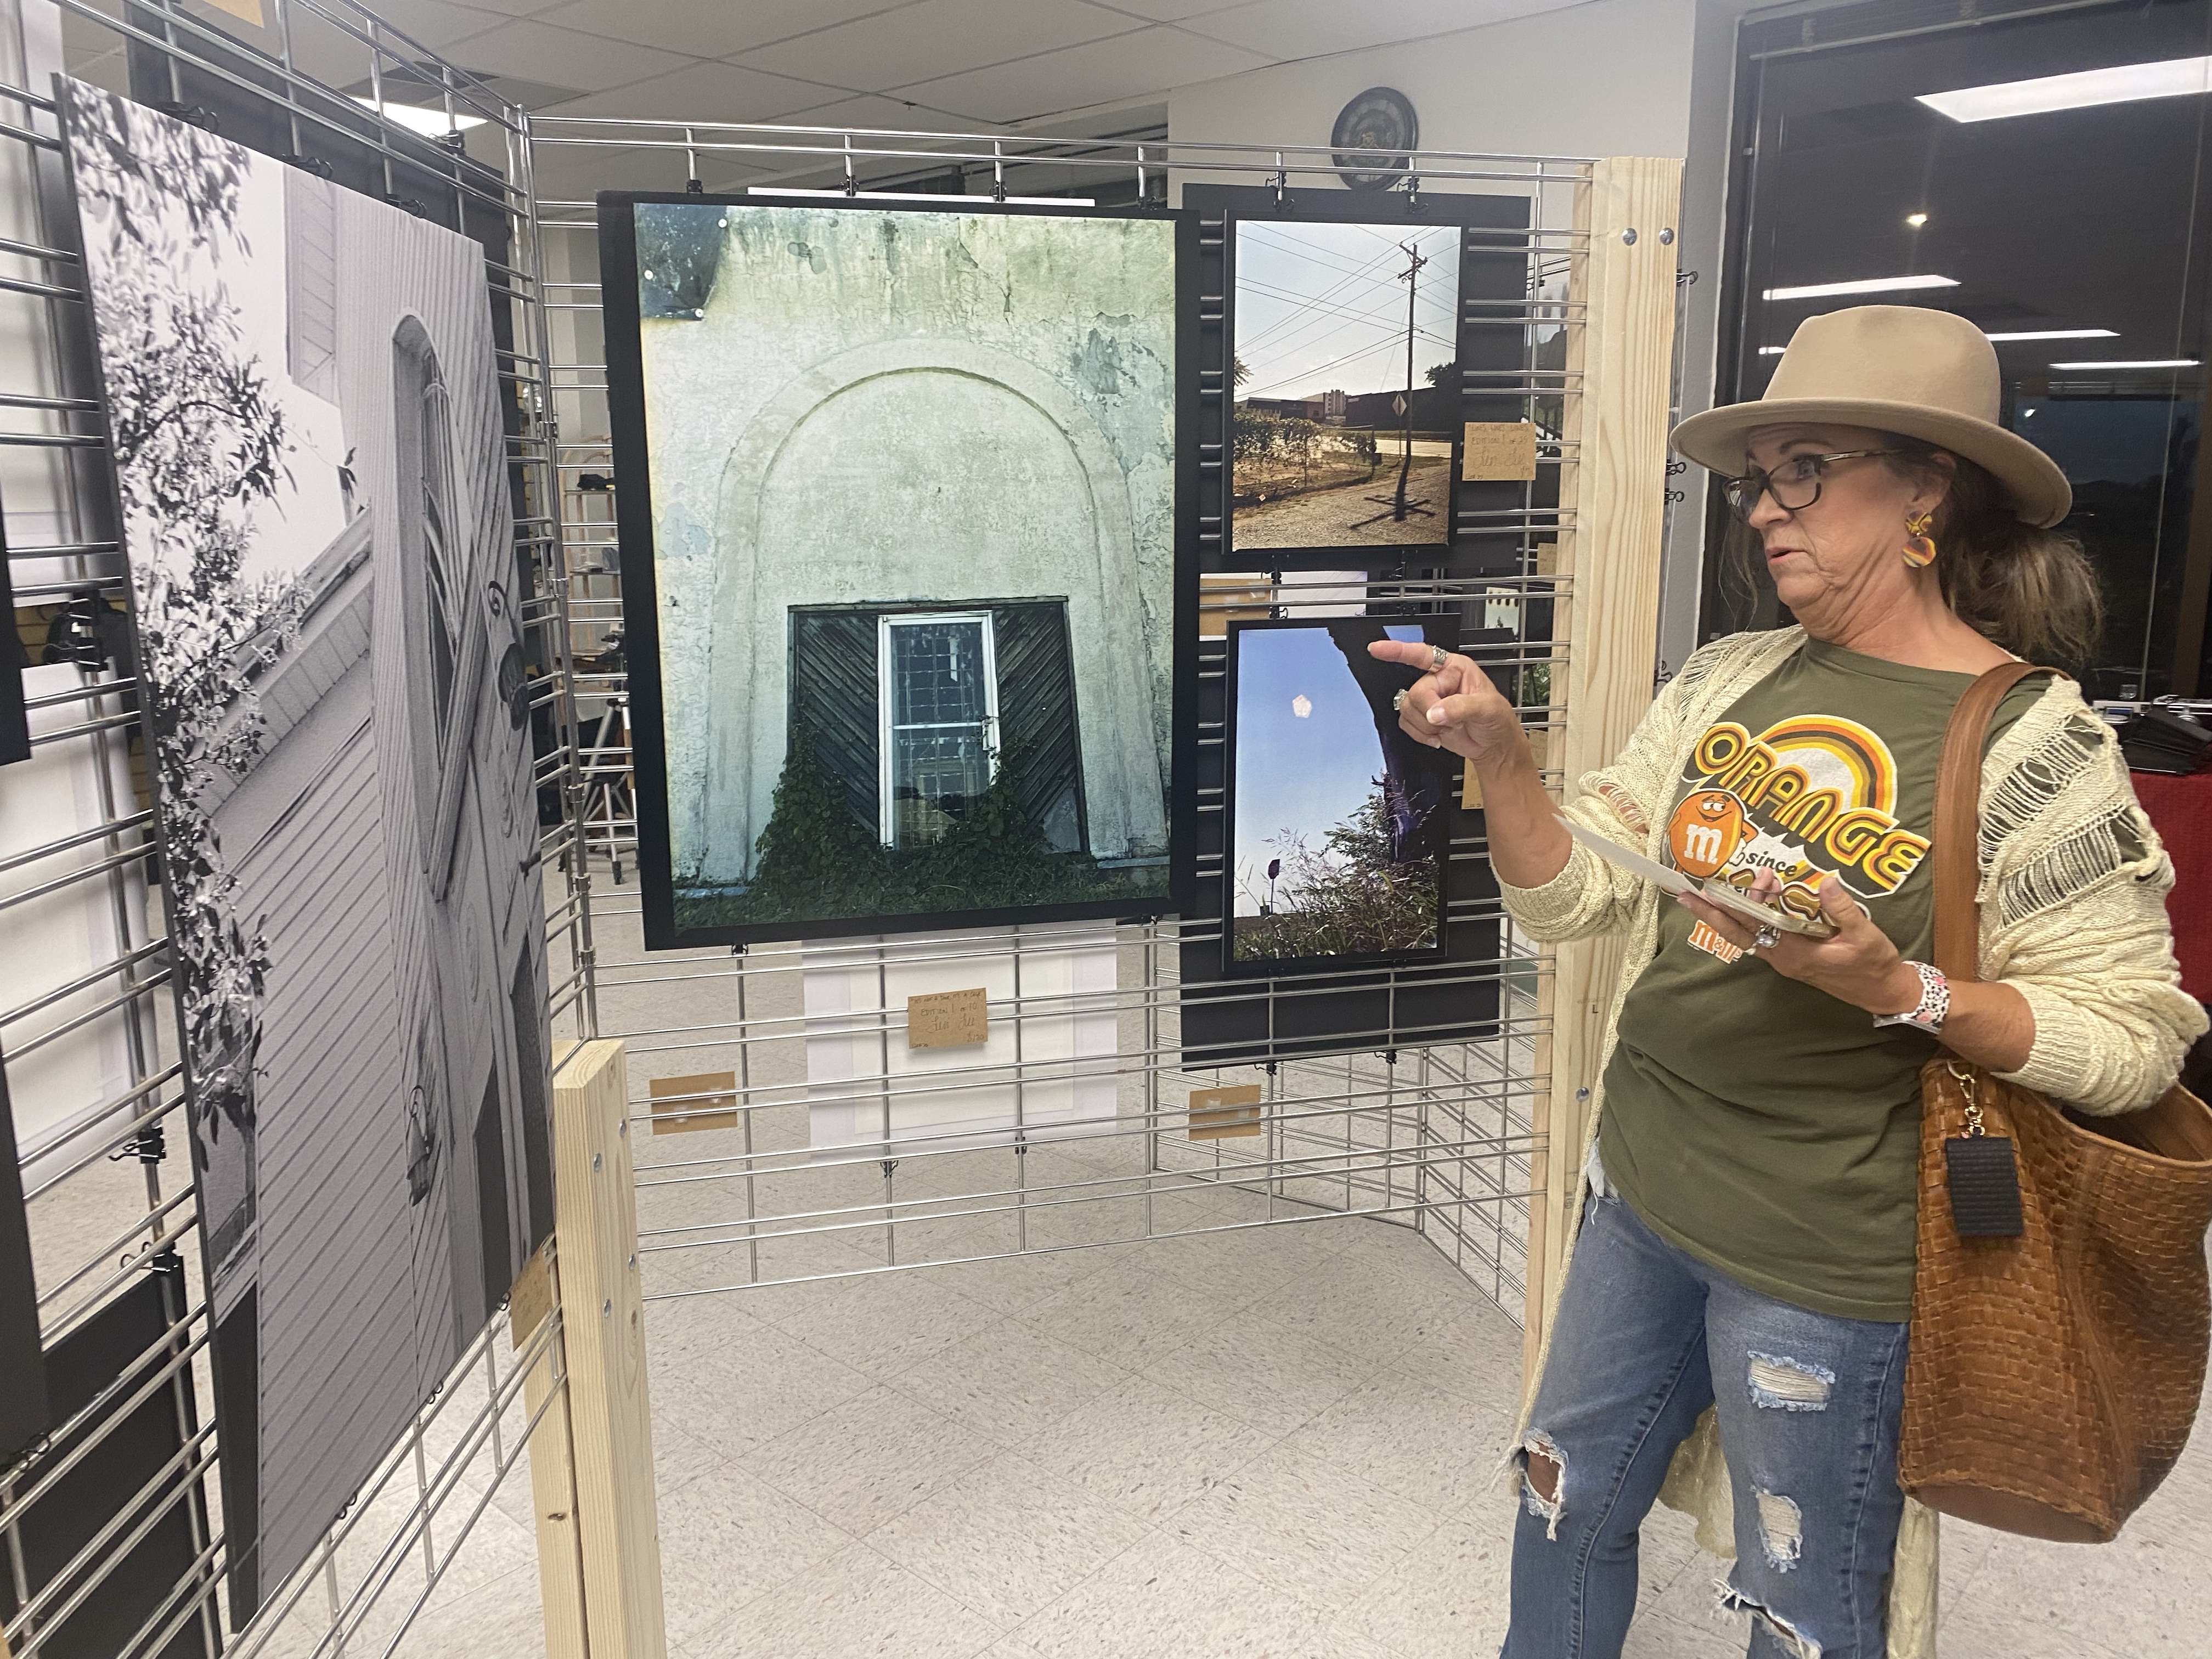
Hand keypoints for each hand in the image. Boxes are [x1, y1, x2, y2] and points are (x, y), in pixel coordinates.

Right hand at [1367, 640, 1524, 765]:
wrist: (1493, 746)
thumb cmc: (1496, 720)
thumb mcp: (1486, 709)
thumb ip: (1460, 708)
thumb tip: (1435, 712)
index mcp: (1454, 668)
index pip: (1423, 655)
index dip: (1398, 651)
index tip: (1377, 649)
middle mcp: (1438, 681)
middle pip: (1414, 692)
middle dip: (1429, 712)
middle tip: (1448, 721)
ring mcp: (1429, 700)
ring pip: (1406, 709)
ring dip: (1426, 726)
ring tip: (1447, 728)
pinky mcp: (1422, 717)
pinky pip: (1405, 723)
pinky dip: (1420, 734)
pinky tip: (1438, 736)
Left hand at [1678, 871, 1920, 1015]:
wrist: (1882, 991)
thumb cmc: (1874, 964)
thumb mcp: (1864, 934)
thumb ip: (1842, 909)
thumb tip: (1825, 882)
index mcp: (1796, 952)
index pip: (1755, 925)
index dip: (1732, 906)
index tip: (1709, 892)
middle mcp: (1783, 958)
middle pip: (1739, 933)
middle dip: (1712, 913)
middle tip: (1686, 893)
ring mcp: (1785, 960)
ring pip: (1748, 935)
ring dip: (1732, 912)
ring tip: (1720, 887)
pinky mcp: (1791, 958)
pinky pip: (1763, 936)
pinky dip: (1752, 918)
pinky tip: (1750, 901)